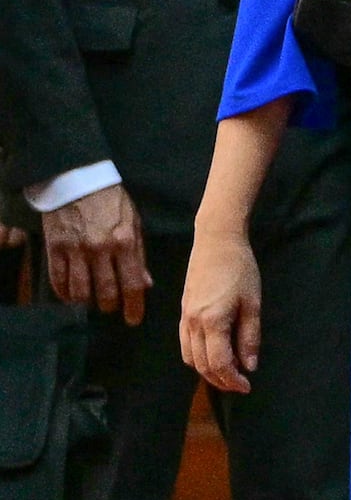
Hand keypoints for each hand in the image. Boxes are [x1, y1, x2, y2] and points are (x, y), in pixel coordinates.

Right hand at [37, 182, 143, 320]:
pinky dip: (64, 292)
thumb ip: (139, 254)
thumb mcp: (134, 224)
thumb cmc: (112, 202)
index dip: (134, 306)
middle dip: (110, 306)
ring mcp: (75, 249)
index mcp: (125, 243)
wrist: (78, 180)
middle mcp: (100, 249)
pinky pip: (58, 279)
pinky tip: (69, 296)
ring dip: (87, 302)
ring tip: (91, 303)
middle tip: (111, 309)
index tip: (133, 319)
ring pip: (80, 290)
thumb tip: (146, 284)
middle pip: (106, 291)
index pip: (133, 284)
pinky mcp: (55, 247)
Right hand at [177, 229, 262, 392]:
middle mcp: (193, 322)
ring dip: (207, 371)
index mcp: (212, 321)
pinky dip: (197, 357)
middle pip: (201, 365)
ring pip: (190, 357)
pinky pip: (185, 344)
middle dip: (220, 380)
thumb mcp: (252, 304)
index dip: (232, 380)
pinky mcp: (183, 312)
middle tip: (240, 385)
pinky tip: (213, 357)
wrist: (216, 242)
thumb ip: (250, 337)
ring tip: (229, 375)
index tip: (248, 386)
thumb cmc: (240, 270)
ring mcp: (184, 317)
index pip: (219, 363)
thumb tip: (250, 365)